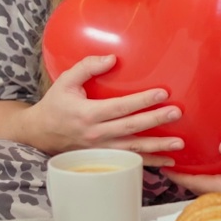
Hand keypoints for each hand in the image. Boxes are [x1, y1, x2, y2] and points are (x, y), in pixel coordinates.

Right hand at [29, 54, 183, 165]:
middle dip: (156, 120)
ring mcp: (100, 150)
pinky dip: (149, 163)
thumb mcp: (66, 81)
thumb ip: (88, 67)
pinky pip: (129, 162)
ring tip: (180, 142)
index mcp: (87, 113)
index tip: (162, 92)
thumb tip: (112, 58)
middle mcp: (96, 134)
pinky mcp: (103, 159)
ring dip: (158, 146)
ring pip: (133, 148)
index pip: (120, 107)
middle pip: (131, 128)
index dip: (142, 100)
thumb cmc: (55, 104)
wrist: (40, 134)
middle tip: (177, 113)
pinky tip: (168, 161)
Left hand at [162, 138, 220, 195]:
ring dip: (191, 177)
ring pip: (202, 188)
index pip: (193, 182)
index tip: (163, 166)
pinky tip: (205, 169)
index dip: (177, 175)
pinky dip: (204, 178)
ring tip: (182, 163)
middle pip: (194, 186)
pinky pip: (213, 188)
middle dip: (180, 175)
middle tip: (167, 161)